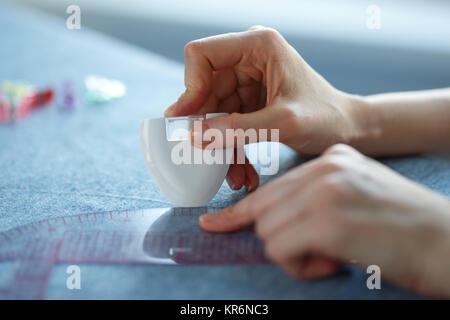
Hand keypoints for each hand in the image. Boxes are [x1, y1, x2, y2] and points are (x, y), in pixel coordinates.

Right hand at [164, 26, 359, 191]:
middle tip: (208, 159)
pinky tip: (242, 172)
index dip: (190, 87)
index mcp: (258, 46)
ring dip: (220, 146)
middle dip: (207, 128)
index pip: (201, 55)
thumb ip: (237, 128)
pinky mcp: (249, 101)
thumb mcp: (282, 123)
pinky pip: (226, 124)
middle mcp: (248, 58)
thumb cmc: (327, 118)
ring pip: (213, 112)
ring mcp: (247, 80)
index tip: (190, 122)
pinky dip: (232, 148)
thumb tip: (194, 136)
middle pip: (204, 89)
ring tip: (234, 176)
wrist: (348, 130)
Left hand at [199, 144, 449, 297]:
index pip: (272, 187)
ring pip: (267, 232)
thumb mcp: (356, 196)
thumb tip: (274, 221)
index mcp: (331, 160)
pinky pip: (279, 249)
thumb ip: (315, 199)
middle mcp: (324, 168)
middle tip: (316, 254)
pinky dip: (300, 266)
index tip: (214, 223)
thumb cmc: (402, 227)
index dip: (239, 211)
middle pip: (264, 210)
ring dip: (293, 256)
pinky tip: (333, 263)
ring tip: (331, 258)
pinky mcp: (327, 220)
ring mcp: (324, 191)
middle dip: (279, 240)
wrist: (448, 241)